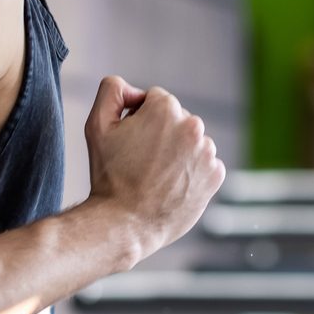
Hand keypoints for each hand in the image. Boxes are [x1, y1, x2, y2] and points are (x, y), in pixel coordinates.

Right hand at [83, 75, 225, 261]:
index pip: (155, 100)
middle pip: (176, 120)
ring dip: (177, 152)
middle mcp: (193, 125)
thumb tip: (134, 89)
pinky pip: (204, 164)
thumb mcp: (97, 125)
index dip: (138, 118)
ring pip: (191, 142)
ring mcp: (207, 151)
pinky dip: (191, 171)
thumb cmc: (109, 175)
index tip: (130, 141)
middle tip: (140, 161)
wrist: (126, 223)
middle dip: (160, 134)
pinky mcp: (216, 175)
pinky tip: (171, 185)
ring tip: (155, 175)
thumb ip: (111, 90)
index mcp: (166, 108)